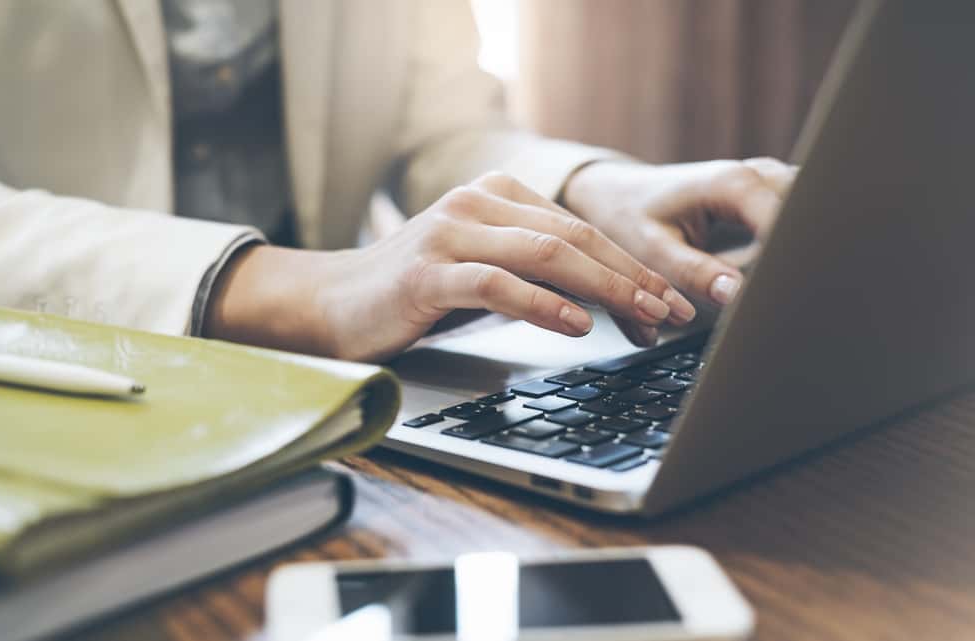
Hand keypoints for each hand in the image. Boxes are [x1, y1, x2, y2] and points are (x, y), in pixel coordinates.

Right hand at [205, 173, 695, 361]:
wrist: (333, 304)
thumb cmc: (416, 295)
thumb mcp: (486, 275)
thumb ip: (537, 275)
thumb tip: (611, 304)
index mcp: (494, 197)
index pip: (578, 229)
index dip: (630, 267)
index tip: (667, 303)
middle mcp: (474, 205)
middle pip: (573, 237)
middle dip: (631, 278)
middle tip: (673, 314)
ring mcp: (449, 235)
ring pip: (546, 254)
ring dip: (605, 289)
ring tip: (644, 317)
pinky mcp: (427, 274)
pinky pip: (498, 284)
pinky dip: (544, 304)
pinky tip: (577, 325)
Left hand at [562, 158, 796, 306]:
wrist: (618, 195)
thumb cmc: (629, 218)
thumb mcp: (655, 251)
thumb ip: (697, 273)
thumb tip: (737, 295)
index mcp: (733, 184)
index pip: (788, 223)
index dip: (793, 262)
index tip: (788, 296)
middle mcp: (758, 174)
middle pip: (813, 211)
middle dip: (808, 253)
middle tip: (794, 297)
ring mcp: (769, 181)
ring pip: (812, 212)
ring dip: (804, 249)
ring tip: (787, 288)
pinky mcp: (770, 195)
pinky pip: (799, 217)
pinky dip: (795, 245)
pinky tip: (781, 274)